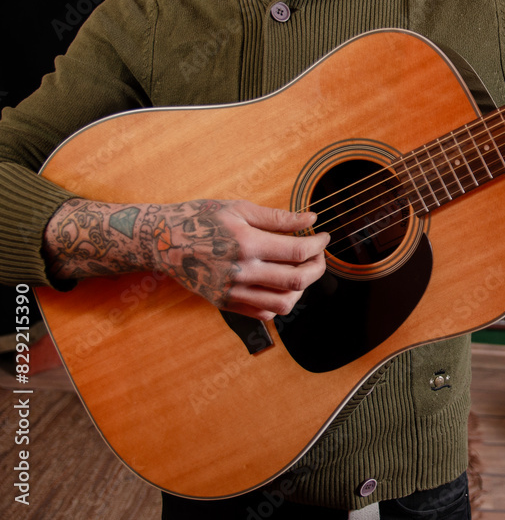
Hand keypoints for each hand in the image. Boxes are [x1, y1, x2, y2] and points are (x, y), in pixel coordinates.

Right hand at [147, 200, 330, 320]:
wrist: (161, 241)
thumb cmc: (201, 218)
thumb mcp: (239, 208)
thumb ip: (278, 217)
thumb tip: (311, 218)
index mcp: (246, 243)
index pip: (298, 251)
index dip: (318, 245)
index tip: (323, 237)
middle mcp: (240, 271)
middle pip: (297, 280)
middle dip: (317, 267)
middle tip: (318, 255)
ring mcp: (232, 292)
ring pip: (284, 304)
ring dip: (301, 289)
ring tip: (300, 271)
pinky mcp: (225, 304)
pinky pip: (264, 314)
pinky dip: (279, 302)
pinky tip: (279, 284)